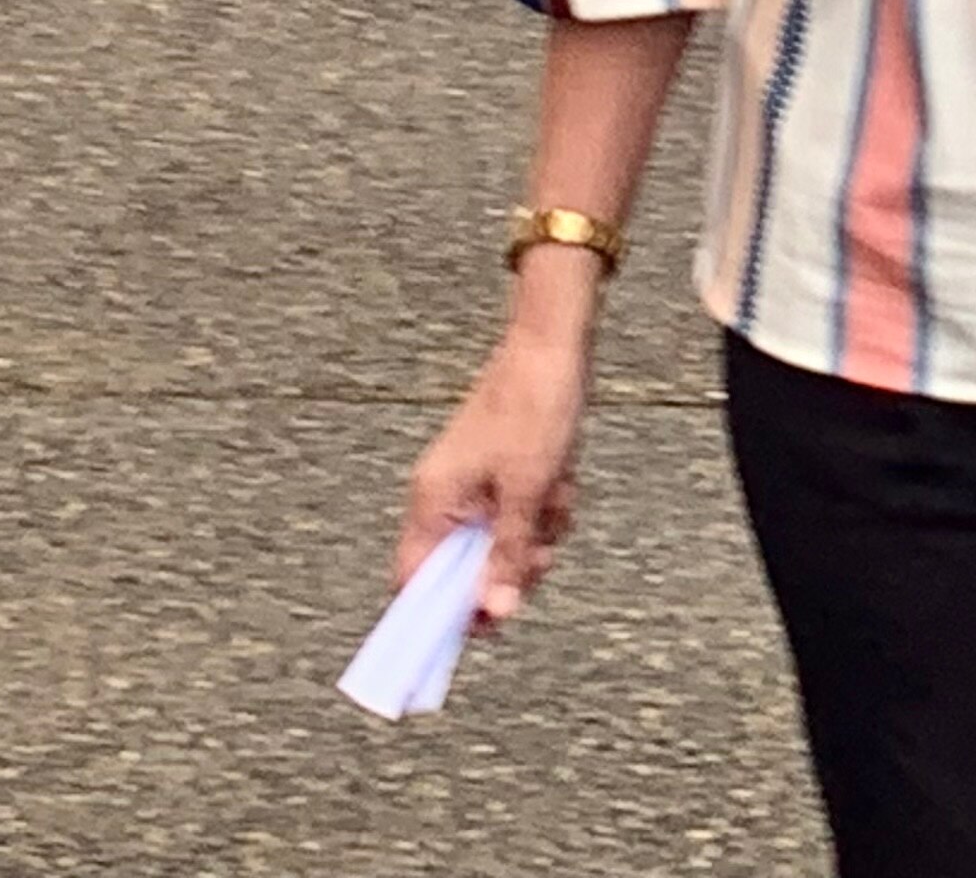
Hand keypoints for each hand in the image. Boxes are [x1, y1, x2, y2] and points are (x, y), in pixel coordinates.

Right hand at [401, 323, 589, 635]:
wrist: (556, 346)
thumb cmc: (534, 408)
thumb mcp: (528, 491)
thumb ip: (507, 554)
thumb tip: (494, 612)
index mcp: (432, 502)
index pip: (413, 582)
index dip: (440, 615)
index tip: (481, 630)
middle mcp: (444, 498)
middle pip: (467, 571)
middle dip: (511, 564)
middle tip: (540, 552)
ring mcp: (474, 486)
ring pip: (502, 544)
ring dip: (537, 533)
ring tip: (556, 497)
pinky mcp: (501, 475)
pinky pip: (521, 516)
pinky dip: (546, 507)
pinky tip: (562, 483)